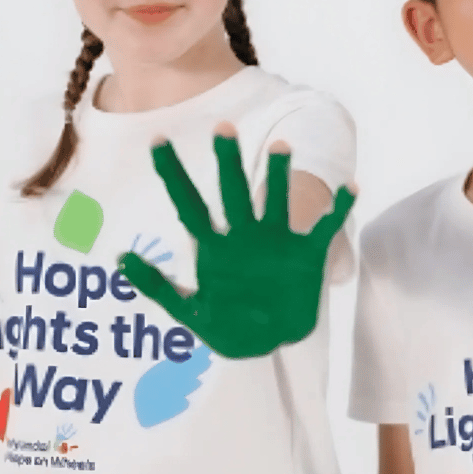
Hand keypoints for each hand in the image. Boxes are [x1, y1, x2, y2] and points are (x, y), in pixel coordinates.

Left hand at [117, 128, 355, 359]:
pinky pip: (325, 227)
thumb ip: (156, 286)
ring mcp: (276, 242)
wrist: (266, 344)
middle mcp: (244, 236)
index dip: (172, 174)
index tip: (156, 140)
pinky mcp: (305, 255)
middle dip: (228, 162)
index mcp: (214, 247)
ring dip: (280, 175)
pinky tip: (351, 187)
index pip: (188, 204)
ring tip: (283, 148)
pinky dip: (339, 208)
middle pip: (232, 192)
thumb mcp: (187, 311)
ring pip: (276, 200)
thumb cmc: (227, 327)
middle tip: (222, 129)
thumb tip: (120, 258)